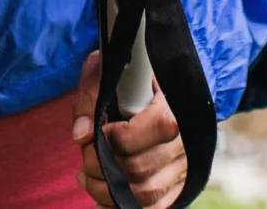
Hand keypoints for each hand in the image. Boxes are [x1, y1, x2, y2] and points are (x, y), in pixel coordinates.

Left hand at [69, 50, 186, 207]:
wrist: (162, 84)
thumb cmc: (131, 76)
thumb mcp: (108, 70)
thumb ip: (91, 97)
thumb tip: (81, 136)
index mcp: (172, 106)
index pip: (145, 132)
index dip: (111, 138)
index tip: (96, 131)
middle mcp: (184, 140)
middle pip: (139, 169)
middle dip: (101, 166)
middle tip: (85, 153)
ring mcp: (184, 165)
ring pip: (146, 194)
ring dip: (107, 191)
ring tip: (87, 175)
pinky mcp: (179, 183)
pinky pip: (153, 207)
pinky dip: (122, 207)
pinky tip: (101, 200)